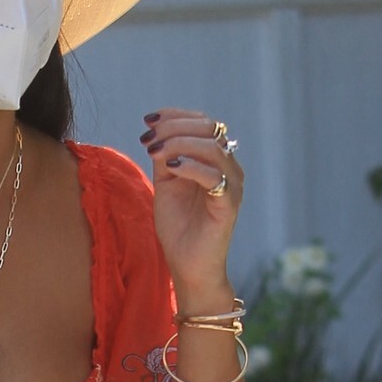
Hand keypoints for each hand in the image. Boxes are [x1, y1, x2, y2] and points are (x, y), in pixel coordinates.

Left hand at [142, 109, 243, 305]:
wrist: (188, 265)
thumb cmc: (178, 226)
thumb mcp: (166, 184)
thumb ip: (165, 157)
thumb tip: (156, 132)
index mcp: (216, 161)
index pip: (204, 124)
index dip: (176, 116)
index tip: (149, 120)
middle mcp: (229, 168)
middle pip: (210, 129)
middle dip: (175, 127)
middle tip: (149, 139)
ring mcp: (233, 185)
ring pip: (212, 148)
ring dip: (179, 143)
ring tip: (154, 152)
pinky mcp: (229, 204)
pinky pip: (214, 177)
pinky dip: (190, 166)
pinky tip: (170, 167)